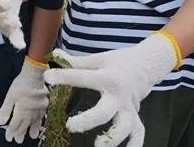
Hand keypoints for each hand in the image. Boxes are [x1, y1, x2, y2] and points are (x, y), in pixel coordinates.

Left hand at [0, 57, 48, 142]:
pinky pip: (42, 117)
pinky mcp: (44, 105)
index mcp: (22, 112)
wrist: (35, 75)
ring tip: (31, 136)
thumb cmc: (21, 84)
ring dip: (32, 130)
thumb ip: (6, 110)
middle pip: (25, 126)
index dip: (11, 132)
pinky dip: (39, 122)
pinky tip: (39, 123)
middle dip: (20, 133)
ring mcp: (38, 110)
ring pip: (35, 123)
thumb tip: (1, 121)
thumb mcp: (10, 96)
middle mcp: (31, 113)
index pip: (15, 125)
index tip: (9, 138)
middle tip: (18, 140)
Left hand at [43, 32, 179, 146]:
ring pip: (124, 127)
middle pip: (104, 111)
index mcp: (107, 78)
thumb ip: (76, 62)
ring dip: (112, 138)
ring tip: (98, 145)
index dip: (64, 77)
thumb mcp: (98, 59)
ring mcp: (129, 109)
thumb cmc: (117, 62)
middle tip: (71, 125)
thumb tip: (55, 54)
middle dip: (88, 120)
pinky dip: (134, 145)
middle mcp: (119, 96)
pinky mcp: (135, 117)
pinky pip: (138, 134)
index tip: (48, 78)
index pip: (83, 77)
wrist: (145, 65)